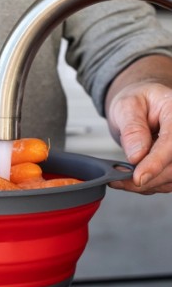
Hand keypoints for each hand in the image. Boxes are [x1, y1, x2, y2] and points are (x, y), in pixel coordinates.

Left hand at [105, 56, 171, 194]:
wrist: (140, 106)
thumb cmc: (136, 101)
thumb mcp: (127, 106)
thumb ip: (132, 128)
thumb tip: (137, 155)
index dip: (156, 162)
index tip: (138, 177)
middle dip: (147, 178)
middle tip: (119, 179)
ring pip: (170, 178)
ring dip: (145, 185)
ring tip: (119, 179)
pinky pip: (165, 182)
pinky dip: (146, 185)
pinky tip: (128, 180)